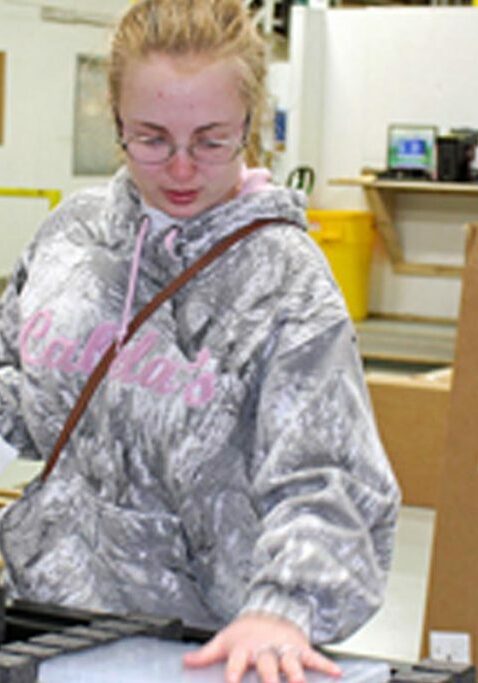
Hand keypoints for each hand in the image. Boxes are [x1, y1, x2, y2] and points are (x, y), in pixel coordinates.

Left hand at [183, 612, 341, 682]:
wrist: (270, 610)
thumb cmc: (246, 631)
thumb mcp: (224, 640)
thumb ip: (206, 654)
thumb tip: (185, 661)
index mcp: (244, 649)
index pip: (236, 662)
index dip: (233, 673)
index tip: (231, 682)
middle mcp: (265, 650)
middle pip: (268, 666)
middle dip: (271, 680)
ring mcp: (284, 649)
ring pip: (291, 664)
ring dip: (296, 677)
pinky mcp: (300, 648)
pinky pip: (313, 658)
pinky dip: (325, 665)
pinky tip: (336, 673)